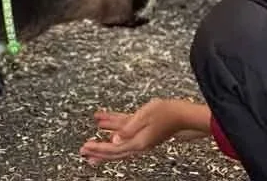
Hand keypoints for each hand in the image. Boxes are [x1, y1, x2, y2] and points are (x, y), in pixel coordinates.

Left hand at [79, 98, 210, 164]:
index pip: (113, 149)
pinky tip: (104, 121)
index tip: (85, 148)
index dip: (98, 148)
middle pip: (114, 150)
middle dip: (98, 151)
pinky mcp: (142, 129)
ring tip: (91, 143)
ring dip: (104, 141)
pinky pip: (124, 130)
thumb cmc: (166, 113)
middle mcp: (138, 142)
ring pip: (118, 142)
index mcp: (138, 142)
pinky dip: (112, 127)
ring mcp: (140, 137)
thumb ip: (128, 128)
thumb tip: (113, 140)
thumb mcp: (145, 117)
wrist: (182, 114)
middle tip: (84, 152)